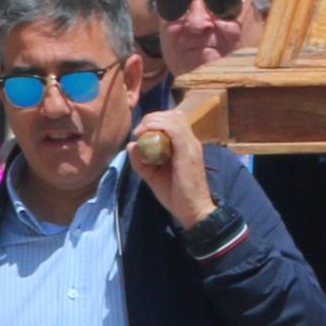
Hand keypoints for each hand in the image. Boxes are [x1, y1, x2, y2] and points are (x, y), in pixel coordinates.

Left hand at [131, 109, 215, 227]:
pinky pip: (174, 130)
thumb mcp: (153, 176)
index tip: (139, 133)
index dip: (155, 120)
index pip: (173, 120)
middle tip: (139, 131)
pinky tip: (146, 136)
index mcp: (185, 145)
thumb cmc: (176, 195)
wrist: (194, 211)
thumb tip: (131, 145)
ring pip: (174, 118)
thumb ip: (141, 161)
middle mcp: (191, 141)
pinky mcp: (187, 152)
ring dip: (154, 121)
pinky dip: (158, 127)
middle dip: (152, 118)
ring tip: (141, 132)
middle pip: (174, 115)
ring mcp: (191, 145)